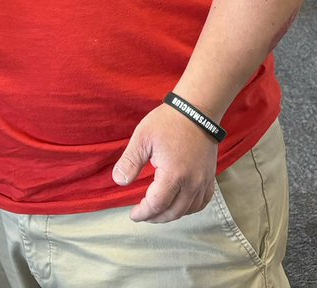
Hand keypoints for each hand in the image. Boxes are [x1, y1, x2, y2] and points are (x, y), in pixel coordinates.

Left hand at [112, 104, 218, 222]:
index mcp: (173, 175)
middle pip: (173, 212)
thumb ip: (130, 162)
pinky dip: (190, 209)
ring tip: (157, 211)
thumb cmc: (167, 122)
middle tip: (143, 215)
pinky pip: (202, 202)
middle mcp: (191, 183)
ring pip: (188, 210)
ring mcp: (203, 181)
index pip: (157, 204)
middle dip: (156, 217)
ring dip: (171, 214)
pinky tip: (180, 204)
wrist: (196, 110)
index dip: (143, 213)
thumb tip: (119, 181)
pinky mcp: (210, 177)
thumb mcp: (143, 138)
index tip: (133, 214)